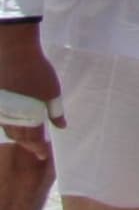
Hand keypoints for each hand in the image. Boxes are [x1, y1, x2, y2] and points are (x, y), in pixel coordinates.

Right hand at [0, 28, 57, 155]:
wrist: (15, 54)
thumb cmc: (38, 71)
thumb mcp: (53, 91)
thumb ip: (56, 112)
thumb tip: (62, 126)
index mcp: (28, 116)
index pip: (34, 140)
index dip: (40, 149)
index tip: (44, 156)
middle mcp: (12, 117)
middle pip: (20, 138)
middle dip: (30, 146)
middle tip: (39, 150)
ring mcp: (2, 110)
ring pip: (9, 131)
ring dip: (19, 137)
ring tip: (30, 140)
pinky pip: (2, 121)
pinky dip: (10, 127)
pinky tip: (17, 125)